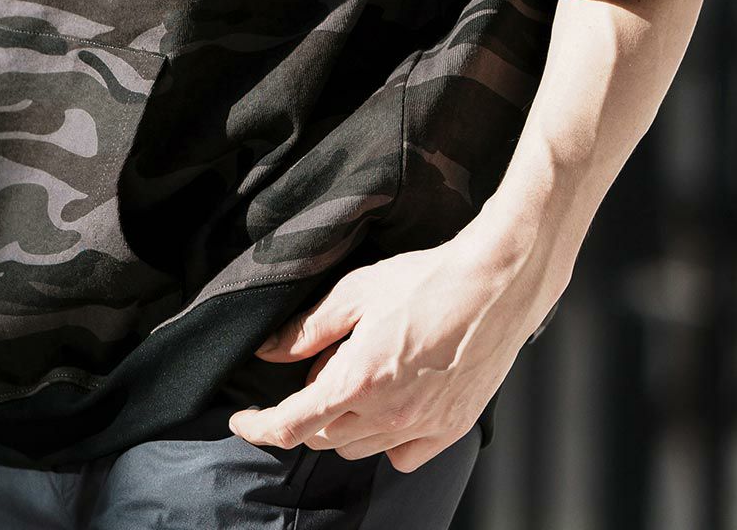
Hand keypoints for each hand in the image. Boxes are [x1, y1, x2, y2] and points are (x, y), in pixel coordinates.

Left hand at [225, 213, 560, 472]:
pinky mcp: (450, 430)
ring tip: (358, 378)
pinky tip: (392, 405)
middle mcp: (387, 414)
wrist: (494, 286)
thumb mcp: (355, 292)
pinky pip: (402, 455)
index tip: (242, 420)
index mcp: (356, 380)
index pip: (290, 424)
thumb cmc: (426, 281)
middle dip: (307, 412)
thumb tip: (268, 351)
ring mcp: (422, 427)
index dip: (257, 427)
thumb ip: (307, 329)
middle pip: (323, 437)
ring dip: (344, 425)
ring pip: (360, 449)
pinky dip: (387, 439)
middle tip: (320, 369)